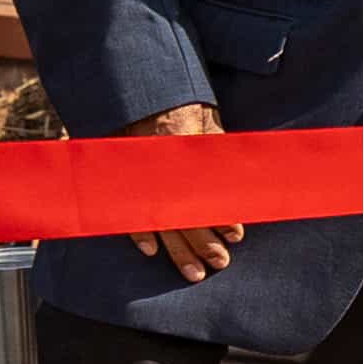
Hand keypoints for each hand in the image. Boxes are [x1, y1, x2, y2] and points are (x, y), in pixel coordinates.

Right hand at [125, 102, 234, 283]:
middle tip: (220, 263)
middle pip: (184, 217)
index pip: (206, 196)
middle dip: (204, 244)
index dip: (222, 217)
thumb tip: (237, 175)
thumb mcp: (207, 122)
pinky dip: (139, 232)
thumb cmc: (180, 104)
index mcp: (186, 157)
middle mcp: (163, 173)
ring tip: (194, 272)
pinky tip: (151, 252)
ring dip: (178, 250)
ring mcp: (142, 179)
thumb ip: (218, 150)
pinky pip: (129, 211)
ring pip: (161, 222)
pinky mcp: (125, 179)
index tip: (236, 234)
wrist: (137, 91)